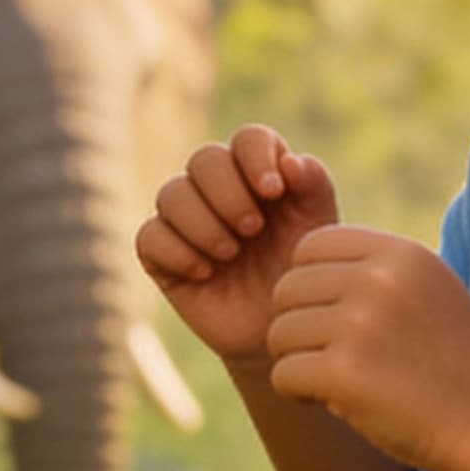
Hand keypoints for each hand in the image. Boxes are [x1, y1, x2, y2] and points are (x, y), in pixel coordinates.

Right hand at [138, 126, 340, 365]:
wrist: (281, 331)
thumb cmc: (303, 277)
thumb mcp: (320, 232)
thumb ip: (315, 187)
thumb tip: (289, 160)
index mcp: (258, 175)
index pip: (248, 139)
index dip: (256, 156)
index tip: (274, 191)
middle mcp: (218, 191)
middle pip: (204, 159)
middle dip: (227, 191)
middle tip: (253, 228)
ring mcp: (187, 221)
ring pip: (171, 193)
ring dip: (202, 222)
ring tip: (231, 254)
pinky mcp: (162, 256)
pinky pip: (149, 236)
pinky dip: (176, 250)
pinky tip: (205, 273)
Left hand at [264, 226, 469, 466]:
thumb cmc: (455, 362)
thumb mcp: (428, 290)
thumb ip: (375, 268)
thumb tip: (302, 258)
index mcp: (398, 254)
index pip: (311, 246)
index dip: (309, 283)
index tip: (332, 317)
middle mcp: (377, 280)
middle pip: (287, 288)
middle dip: (298, 325)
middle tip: (329, 357)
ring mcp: (359, 325)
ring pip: (278, 333)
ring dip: (296, 361)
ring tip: (334, 381)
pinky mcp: (343, 374)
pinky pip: (282, 375)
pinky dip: (297, 394)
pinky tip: (329, 402)